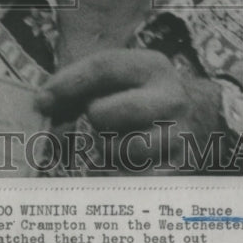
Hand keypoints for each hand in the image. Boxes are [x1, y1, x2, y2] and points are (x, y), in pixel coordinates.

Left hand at [35, 49, 223, 171]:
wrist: (201, 115)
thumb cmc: (142, 93)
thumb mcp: (122, 77)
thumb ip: (83, 84)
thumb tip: (42, 104)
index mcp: (152, 65)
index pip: (101, 68)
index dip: (66, 84)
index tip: (41, 100)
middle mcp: (170, 96)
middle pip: (103, 112)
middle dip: (92, 118)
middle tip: (98, 119)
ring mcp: (178, 133)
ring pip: (120, 149)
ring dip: (108, 148)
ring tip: (118, 140)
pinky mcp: (179, 167)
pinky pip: (135, 177)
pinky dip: (123, 172)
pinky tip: (127, 162)